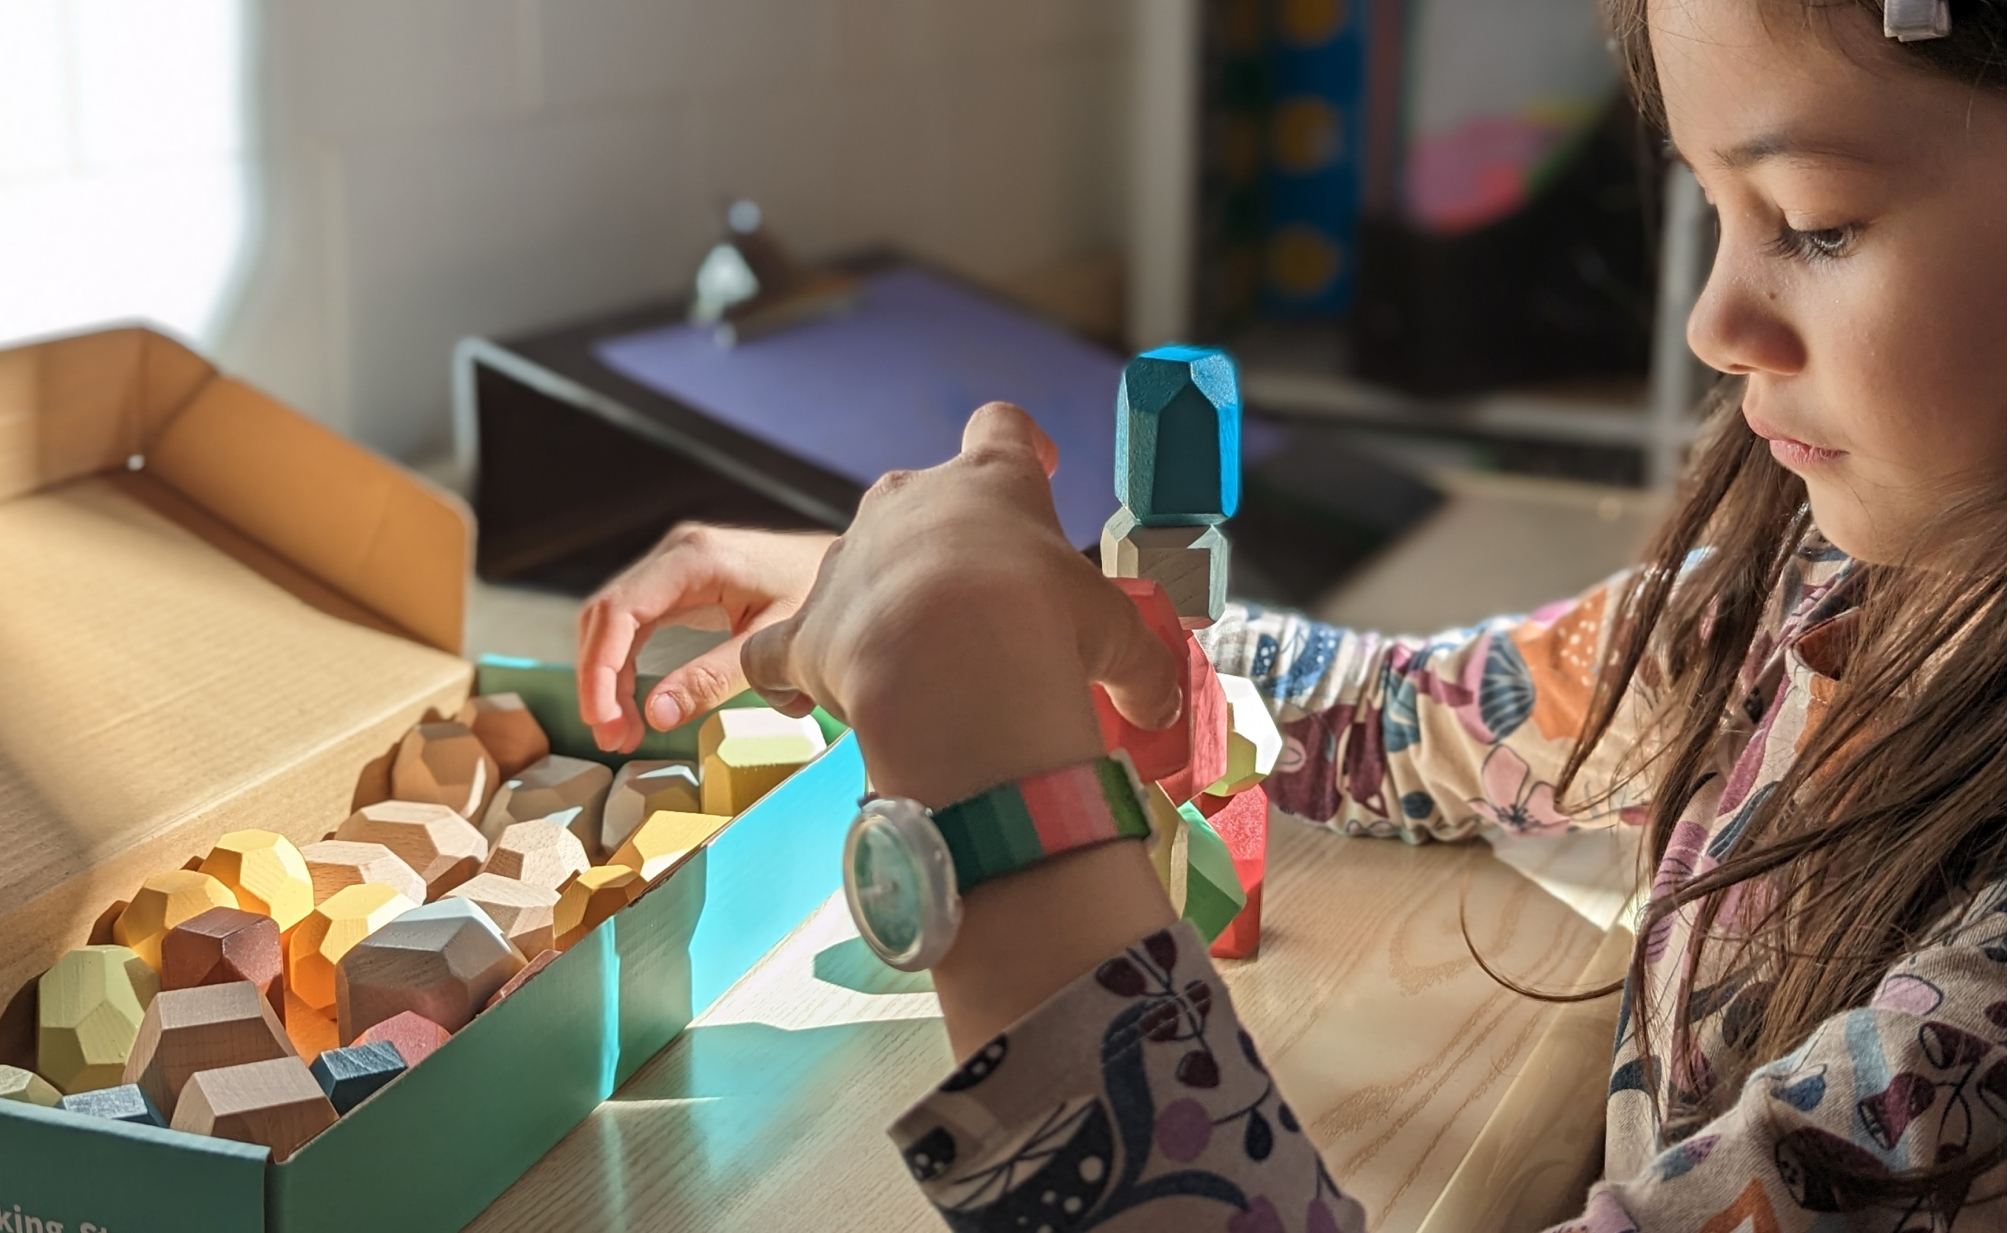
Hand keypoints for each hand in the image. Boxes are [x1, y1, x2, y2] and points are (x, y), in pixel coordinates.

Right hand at [576, 523, 834, 752]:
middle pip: (605, 615)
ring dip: (608, 678)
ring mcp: (675, 566)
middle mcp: (676, 554)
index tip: (603, 720)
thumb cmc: (821, 596)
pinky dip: (626, 666)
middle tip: (612, 738)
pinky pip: (635, 625)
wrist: (852, 570)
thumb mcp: (771, 643)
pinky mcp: (682, 584)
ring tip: (623, 733)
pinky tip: (636, 707)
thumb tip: (655, 715)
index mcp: (695, 558)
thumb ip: (713, 678)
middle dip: (598, 680)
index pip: (620, 611)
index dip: (601, 669)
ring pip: (613, 622)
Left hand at [740, 402, 1181, 807]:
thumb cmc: (1039, 627)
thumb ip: (1137, 661)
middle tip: (980, 612)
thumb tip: (1159, 701)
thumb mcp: (1113, 635)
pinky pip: (780, 644)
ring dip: (880, 610)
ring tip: (911, 672)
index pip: (1002, 430)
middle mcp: (910, 501)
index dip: (1018, 447)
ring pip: (858, 571)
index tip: (1034, 466)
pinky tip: (804, 695)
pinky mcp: (805, 625)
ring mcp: (850, 559)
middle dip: (945, 551)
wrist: (951, 668)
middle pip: (920, 503)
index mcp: (993, 483)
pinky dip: (789, 668)